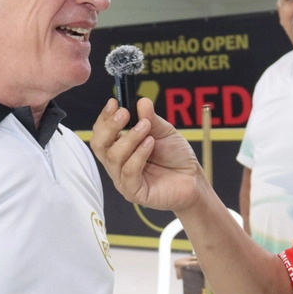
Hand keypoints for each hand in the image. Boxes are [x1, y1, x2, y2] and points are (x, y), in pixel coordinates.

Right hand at [90, 97, 207, 212]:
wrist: (193, 179)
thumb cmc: (176, 157)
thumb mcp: (164, 132)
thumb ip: (151, 119)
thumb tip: (141, 101)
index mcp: (120, 148)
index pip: (101, 133)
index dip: (104, 118)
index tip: (114, 103)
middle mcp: (117, 164)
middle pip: (99, 145)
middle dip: (109, 126)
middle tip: (125, 114)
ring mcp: (123, 179)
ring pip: (114, 157)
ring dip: (130, 138)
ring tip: (146, 127)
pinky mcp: (134, 192)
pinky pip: (128, 173)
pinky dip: (138, 155)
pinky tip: (150, 144)